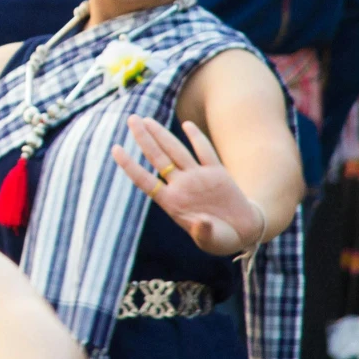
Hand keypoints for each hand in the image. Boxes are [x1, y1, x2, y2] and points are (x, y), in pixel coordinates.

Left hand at [111, 116, 264, 256]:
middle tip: (131, 119)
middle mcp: (182, 186)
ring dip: (162, 134)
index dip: (130, 165)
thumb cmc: (220, 239)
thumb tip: (200, 224)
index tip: (115, 148)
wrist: (242, 232)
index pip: (145, 180)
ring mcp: (198, 177)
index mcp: (172, 203)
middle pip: (158, 157)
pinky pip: (205, 152)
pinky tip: (186, 125)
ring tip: (145, 119)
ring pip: (176, 151)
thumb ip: (203, 231)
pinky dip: (197, 138)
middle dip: (144, 138)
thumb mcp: (211, 240)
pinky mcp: (217, 173)